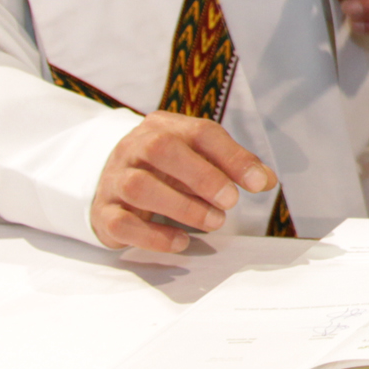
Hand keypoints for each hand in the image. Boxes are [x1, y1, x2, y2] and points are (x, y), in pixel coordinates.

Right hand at [90, 112, 276, 252]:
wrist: (112, 182)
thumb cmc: (165, 169)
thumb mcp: (198, 159)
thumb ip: (232, 167)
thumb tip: (265, 180)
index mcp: (163, 127)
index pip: (200, 132)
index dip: (232, 156)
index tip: (258, 183)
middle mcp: (134, 148)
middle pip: (161, 150)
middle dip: (201, 176)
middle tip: (230, 201)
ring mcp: (114, 179)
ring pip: (140, 186)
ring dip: (183, 207)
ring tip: (214, 222)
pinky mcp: (103, 213)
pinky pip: (123, 223)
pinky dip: (154, 236)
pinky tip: (181, 241)